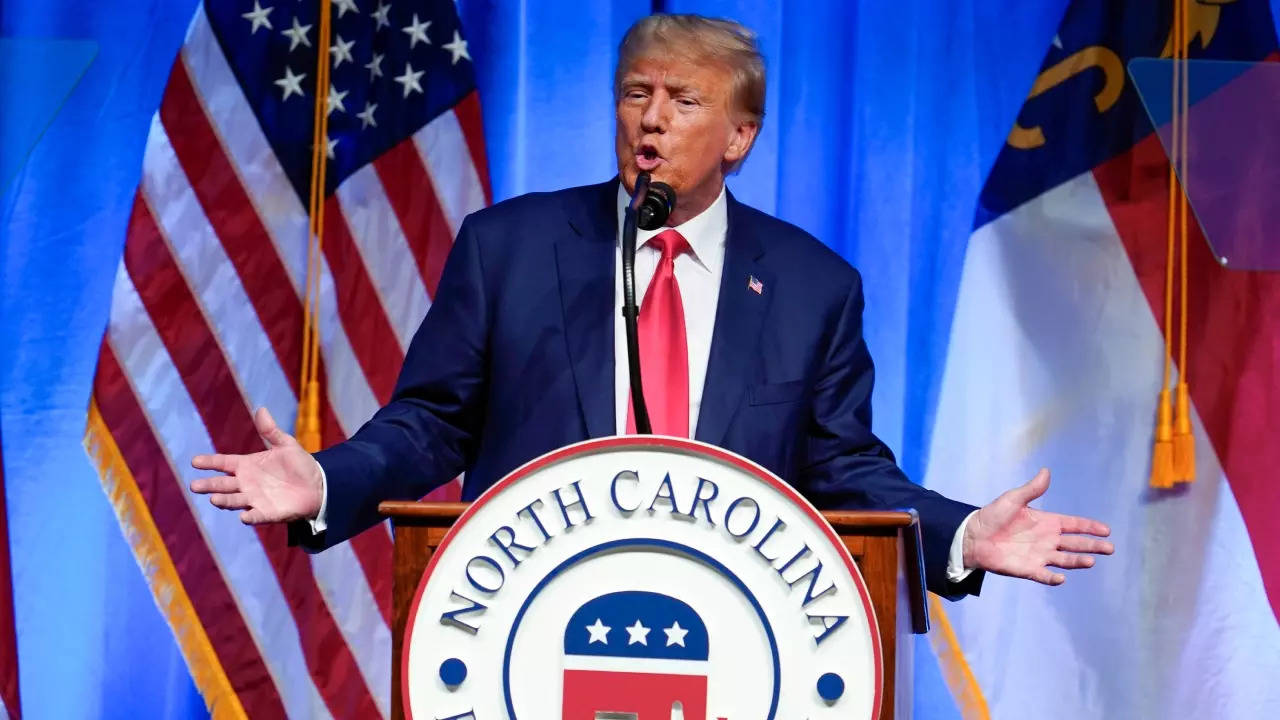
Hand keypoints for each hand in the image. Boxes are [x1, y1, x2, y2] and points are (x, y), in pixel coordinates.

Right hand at [190, 407, 323, 524]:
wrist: (318, 485)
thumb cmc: (299, 464)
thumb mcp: (286, 444)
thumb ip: (271, 431)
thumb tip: (261, 409)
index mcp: (247, 465)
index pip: (223, 463)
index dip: (210, 462)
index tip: (195, 461)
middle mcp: (246, 483)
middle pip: (223, 484)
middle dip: (209, 485)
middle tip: (194, 485)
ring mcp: (255, 499)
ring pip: (234, 500)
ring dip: (224, 500)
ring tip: (214, 499)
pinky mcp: (268, 513)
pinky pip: (256, 516)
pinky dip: (250, 517)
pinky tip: (244, 517)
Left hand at [963, 468, 1112, 584]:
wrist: (972, 536)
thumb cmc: (992, 516)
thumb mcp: (1013, 499)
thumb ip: (1031, 489)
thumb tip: (1046, 471)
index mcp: (1046, 522)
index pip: (1073, 525)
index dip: (1090, 527)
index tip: (1106, 530)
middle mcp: (1047, 540)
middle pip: (1075, 544)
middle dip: (1092, 545)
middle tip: (1109, 548)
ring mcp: (1039, 555)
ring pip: (1064, 559)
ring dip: (1077, 561)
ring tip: (1090, 561)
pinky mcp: (1027, 569)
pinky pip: (1043, 575)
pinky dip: (1052, 578)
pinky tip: (1061, 578)